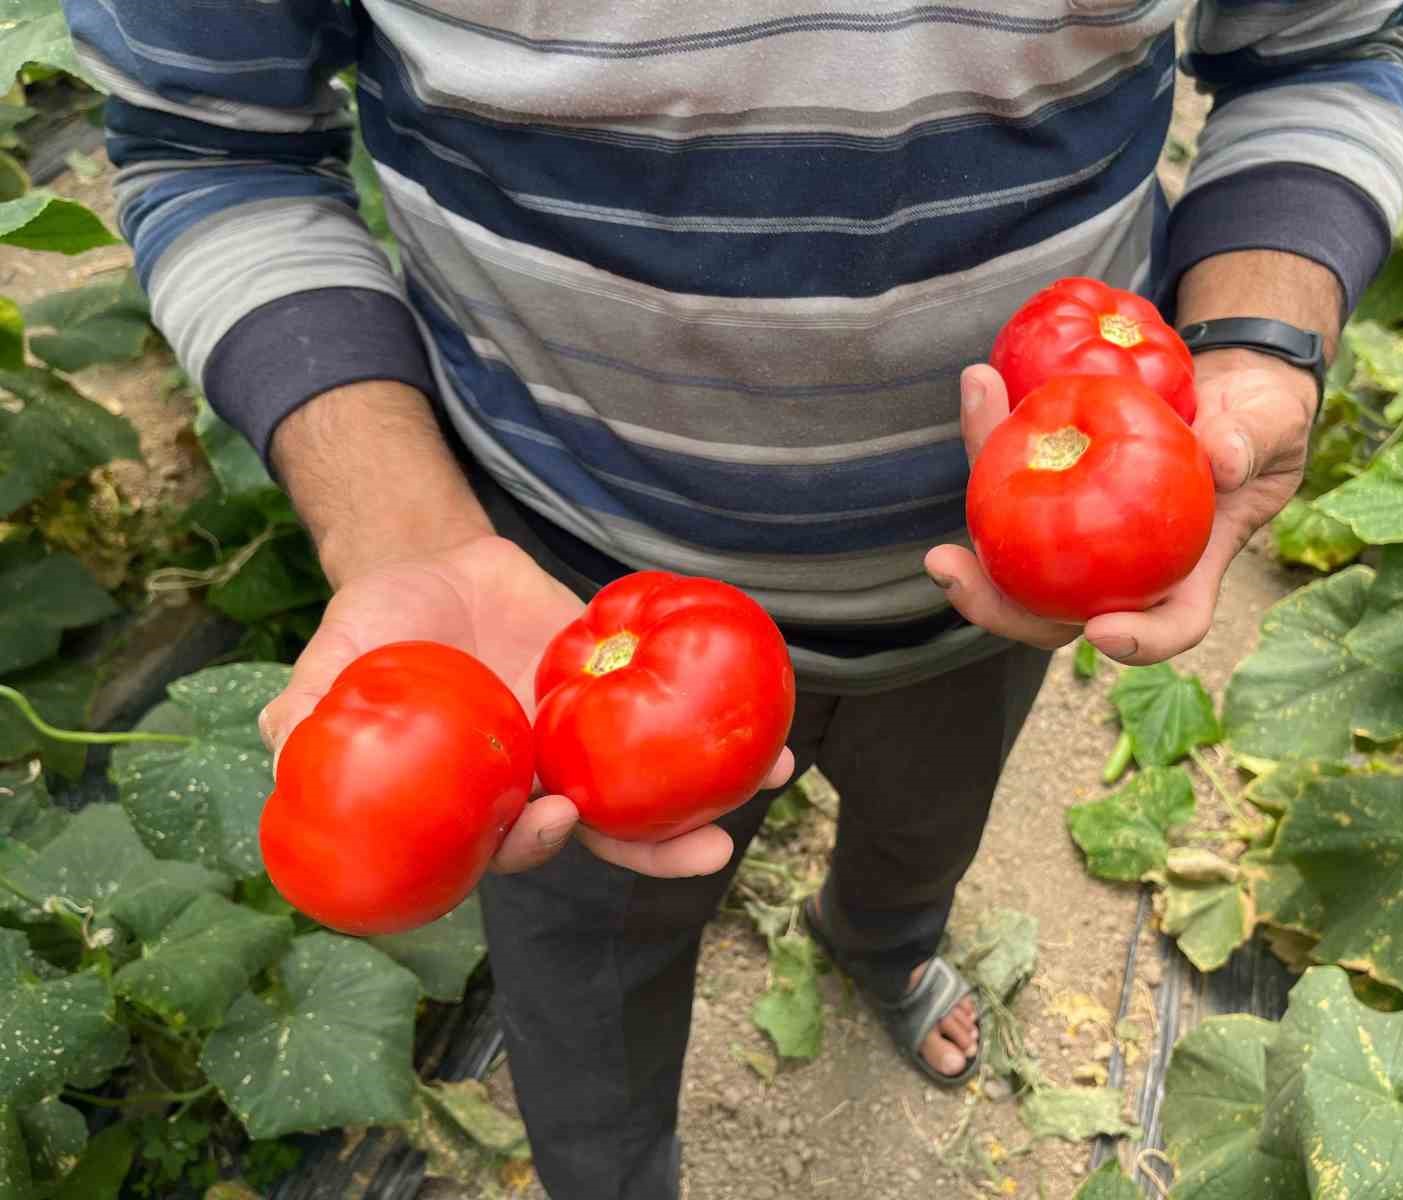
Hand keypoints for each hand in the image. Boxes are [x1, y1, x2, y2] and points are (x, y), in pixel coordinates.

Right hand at [258, 535, 794, 876]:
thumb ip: (310, 712)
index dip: (535, 845)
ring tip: (773, 779)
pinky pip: (671, 705)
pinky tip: (770, 706)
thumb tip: (284, 758)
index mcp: (476, 793)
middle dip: (658, 849)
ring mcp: (586, 731)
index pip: (510, 842)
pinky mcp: (617, 682)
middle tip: (709, 852)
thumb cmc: (375, 626)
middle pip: (605, 830)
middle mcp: (539, 775)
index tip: (555, 818)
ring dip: (712, 788)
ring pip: (652, 778)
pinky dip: (719, 709)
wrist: (433, 561)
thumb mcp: (332, 662)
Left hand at [925, 353, 1313, 661]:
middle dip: (994, 605)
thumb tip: (1221, 459)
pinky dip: (994, 433)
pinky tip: (981, 383)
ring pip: (1018, 546)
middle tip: (950, 570)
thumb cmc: (1259, 425)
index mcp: (1186, 574)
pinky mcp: (1055, 486)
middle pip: (1054, 613)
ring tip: (963, 443)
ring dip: (977, 503)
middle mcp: (1122, 568)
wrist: (1226, 390)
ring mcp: (1082, 533)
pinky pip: (1015, 474)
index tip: (1103, 629)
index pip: (1167, 626)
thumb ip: (1250, 443)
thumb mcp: (1272, 429)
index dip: (1138, 643)